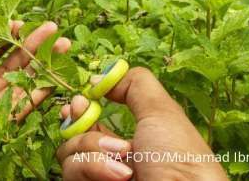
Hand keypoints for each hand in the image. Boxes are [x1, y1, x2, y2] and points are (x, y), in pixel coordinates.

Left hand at [0, 22, 70, 180]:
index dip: (9, 36)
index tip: (26, 22)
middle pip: (10, 64)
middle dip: (32, 46)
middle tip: (52, 29)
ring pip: (19, 81)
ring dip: (40, 64)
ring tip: (60, 44)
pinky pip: (20, 106)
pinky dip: (38, 91)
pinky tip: (52, 74)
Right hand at [57, 68, 227, 180]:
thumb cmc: (181, 158)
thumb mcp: (161, 110)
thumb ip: (133, 84)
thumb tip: (99, 77)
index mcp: (131, 142)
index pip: (91, 121)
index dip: (80, 108)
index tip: (82, 99)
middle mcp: (112, 162)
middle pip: (72, 134)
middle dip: (79, 122)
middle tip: (84, 113)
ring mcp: (100, 179)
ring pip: (67, 153)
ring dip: (91, 148)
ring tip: (122, 158)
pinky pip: (70, 174)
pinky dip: (92, 168)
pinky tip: (118, 175)